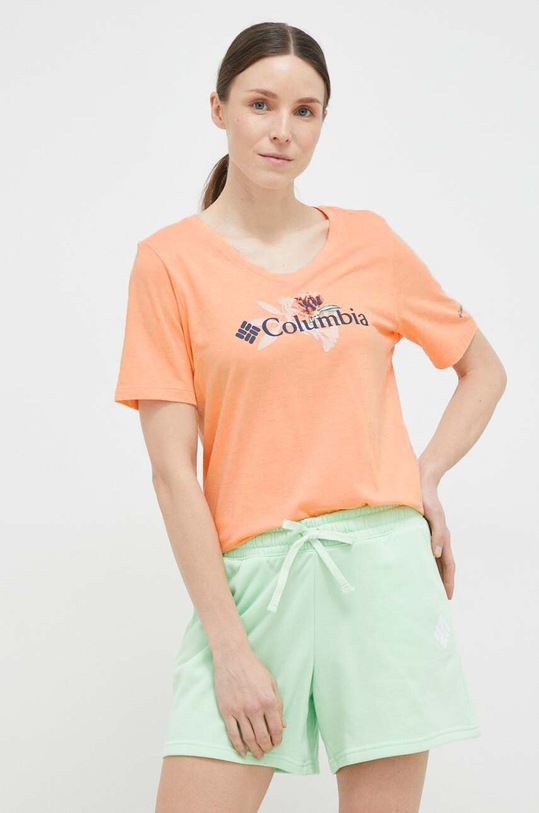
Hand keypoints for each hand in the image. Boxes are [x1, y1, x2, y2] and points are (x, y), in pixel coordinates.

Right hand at [212, 645, 286, 758]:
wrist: (233, 657)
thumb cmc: (253, 667)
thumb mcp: (271, 683)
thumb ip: (278, 704)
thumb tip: (282, 724)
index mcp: (269, 701)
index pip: (277, 728)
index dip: (278, 739)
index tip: (277, 743)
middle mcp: (255, 708)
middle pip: (263, 737)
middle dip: (267, 747)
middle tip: (267, 751)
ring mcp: (240, 711)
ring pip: (248, 738)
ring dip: (254, 750)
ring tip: (258, 754)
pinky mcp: (227, 711)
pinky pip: (233, 734)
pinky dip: (238, 746)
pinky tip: (243, 752)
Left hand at [419, 478, 455, 599]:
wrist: (420, 482)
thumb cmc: (427, 499)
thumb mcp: (434, 517)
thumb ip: (436, 534)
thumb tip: (436, 554)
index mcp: (443, 539)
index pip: (448, 566)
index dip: (448, 582)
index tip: (447, 598)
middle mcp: (437, 540)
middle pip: (441, 567)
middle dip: (440, 583)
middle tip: (435, 601)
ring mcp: (429, 536)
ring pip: (432, 561)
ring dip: (431, 574)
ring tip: (424, 589)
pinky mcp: (420, 532)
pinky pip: (421, 551)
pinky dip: (421, 562)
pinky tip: (412, 567)